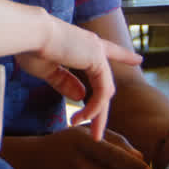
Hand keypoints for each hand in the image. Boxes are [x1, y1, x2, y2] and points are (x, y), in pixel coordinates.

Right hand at [16, 17, 141, 139]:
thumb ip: (65, 82)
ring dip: (98, 114)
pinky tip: (85, 118)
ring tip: (92, 134)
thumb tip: (81, 96)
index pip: (108, 50)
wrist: (30, 34)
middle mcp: (93, 45)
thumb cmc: (32, 48)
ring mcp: (96, 51)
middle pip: (105, 83)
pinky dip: (95, 107)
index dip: (123, 55)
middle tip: (98, 133)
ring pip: (105, 90)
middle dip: (101, 110)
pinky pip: (102, 91)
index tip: (138, 59)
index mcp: (81, 44)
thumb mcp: (49, 70)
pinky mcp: (96, 59)